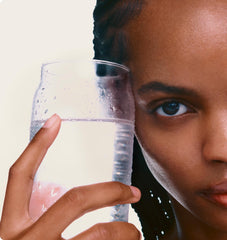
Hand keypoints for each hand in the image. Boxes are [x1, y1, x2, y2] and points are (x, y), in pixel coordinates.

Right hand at [0, 114, 140, 239]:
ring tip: (135, 235)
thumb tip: (62, 192)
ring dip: (125, 233)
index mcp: (11, 226)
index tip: (56, 120)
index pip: (20, 174)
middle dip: (109, 191)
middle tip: (132, 192)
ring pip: (99, 235)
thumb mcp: (26, 236)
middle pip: (74, 200)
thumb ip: (40, 216)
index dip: (37, 145)